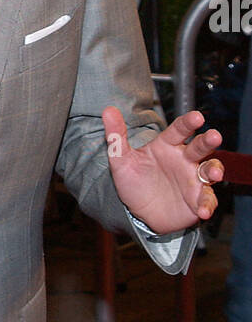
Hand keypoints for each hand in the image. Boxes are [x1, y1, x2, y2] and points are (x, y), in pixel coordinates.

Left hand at [102, 106, 223, 233]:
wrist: (137, 212)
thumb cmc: (133, 182)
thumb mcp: (121, 161)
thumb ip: (116, 136)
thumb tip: (108, 110)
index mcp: (168, 146)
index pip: (180, 129)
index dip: (188, 122)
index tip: (197, 117)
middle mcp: (184, 159)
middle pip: (200, 146)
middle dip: (208, 141)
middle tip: (214, 136)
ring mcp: (193, 179)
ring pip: (210, 169)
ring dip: (214, 170)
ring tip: (214, 174)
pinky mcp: (197, 199)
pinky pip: (207, 200)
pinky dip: (207, 204)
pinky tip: (203, 211)